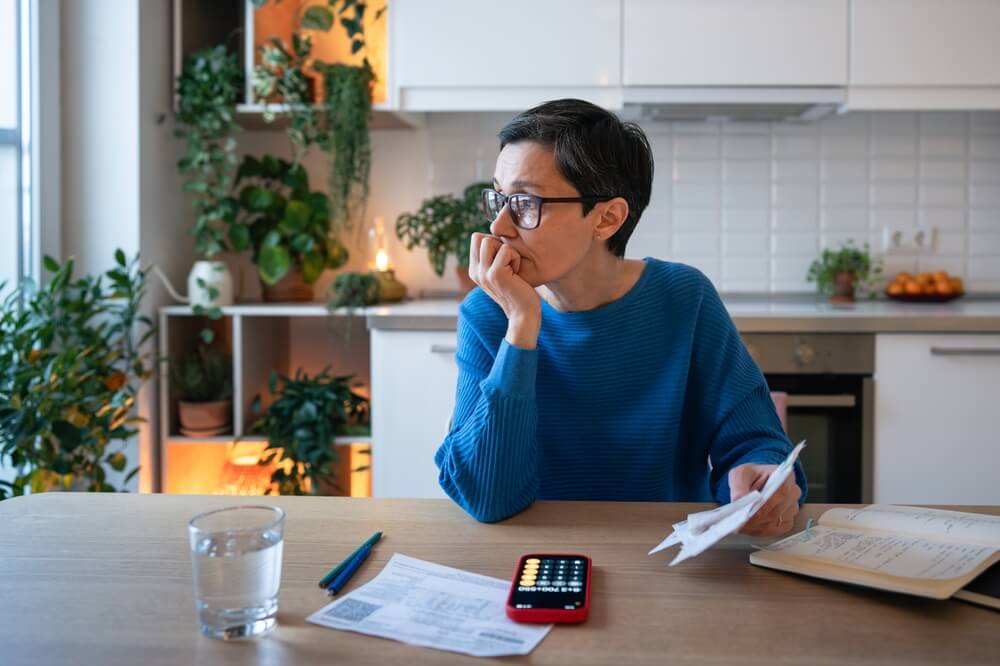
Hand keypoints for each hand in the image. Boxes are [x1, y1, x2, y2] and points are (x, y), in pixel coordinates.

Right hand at [468, 232, 540, 347]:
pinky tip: (517, 274)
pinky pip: (506, 249)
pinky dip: (516, 258)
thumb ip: (493, 256)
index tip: (503, 260)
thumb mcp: (501, 272)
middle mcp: (475, 271)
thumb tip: (496, 234)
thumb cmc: (518, 291)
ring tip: (512, 268)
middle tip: (508, 263)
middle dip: (498, 244)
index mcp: (474, 270)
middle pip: (480, 237)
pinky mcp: (494, 274)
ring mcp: (483, 273)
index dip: (493, 243)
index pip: (476, 239)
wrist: (524, 314)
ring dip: (507, 251)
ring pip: (490, 240)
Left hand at [728, 463, 800, 535]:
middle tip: (739, 521)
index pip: (781, 491)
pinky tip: (748, 527)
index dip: (766, 503)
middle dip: (757, 517)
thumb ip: (739, 485)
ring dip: (757, 525)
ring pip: (776, 522)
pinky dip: (760, 530)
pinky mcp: (787, 522)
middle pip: (778, 510)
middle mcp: (793, 492)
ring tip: (740, 524)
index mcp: (785, 476)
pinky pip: (775, 530)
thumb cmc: (750, 477)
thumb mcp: (740, 474)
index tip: (750, 511)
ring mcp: (792, 508)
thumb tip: (738, 499)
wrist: (753, 484)